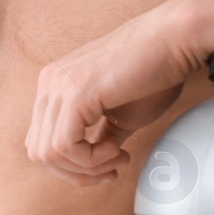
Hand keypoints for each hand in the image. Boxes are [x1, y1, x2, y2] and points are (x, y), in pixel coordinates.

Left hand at [24, 0, 199, 186]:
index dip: (71, 167)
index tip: (106, 167)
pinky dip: (91, 159)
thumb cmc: (155, 71)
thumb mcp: (120, 116)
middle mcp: (49, 82)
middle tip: (111, 171)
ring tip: (117, 157)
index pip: (41, 142)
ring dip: (87, 168)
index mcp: (55, 84)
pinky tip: (116, 150)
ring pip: (48, 154)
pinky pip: (65, 146)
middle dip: (76, 174)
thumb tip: (94, 164)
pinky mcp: (74, 93)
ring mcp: (58, 85)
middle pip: (38, 152)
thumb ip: (100, 137)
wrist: (174, 40)